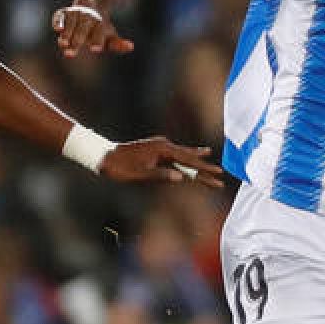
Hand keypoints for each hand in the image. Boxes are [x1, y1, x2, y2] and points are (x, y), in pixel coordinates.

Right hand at [53, 0, 133, 57]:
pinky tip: (57, 29)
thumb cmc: (101, 27)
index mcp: (100, 23)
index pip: (99, 31)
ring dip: (66, 31)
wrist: (92, 4)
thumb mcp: (110, 35)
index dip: (97, 39)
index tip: (95, 49)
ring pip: (71, 20)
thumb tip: (131, 46)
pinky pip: (60, 14)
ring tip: (62, 44)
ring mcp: (75, 12)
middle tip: (71, 53)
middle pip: (83, 26)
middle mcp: (87, 16)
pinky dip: (58, 20)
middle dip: (77, 39)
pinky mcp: (65, 12)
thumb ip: (118, 43)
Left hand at [99, 138, 224, 186]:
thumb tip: (181, 178)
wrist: (104, 156)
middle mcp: (163, 145)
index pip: (188, 161)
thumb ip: (161, 175)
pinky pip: (173, 156)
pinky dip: (183, 158)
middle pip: (188, 158)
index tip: (218, 175)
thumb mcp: (140, 174)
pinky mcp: (154, 150)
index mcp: (162, 149)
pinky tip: (187, 158)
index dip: (204, 170)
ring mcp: (159, 146)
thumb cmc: (120, 167)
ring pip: (182, 155)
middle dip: (204, 167)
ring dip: (195, 162)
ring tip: (210, 159)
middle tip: (221, 174)